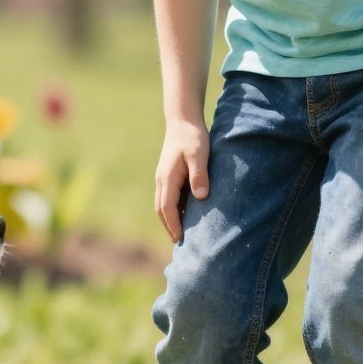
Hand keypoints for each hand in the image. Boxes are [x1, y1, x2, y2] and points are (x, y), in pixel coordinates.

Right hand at [154, 118, 209, 243]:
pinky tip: (184, 215)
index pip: (166, 207)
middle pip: (161, 209)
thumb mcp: (199, 154)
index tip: (180, 238)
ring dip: (169, 219)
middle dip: (169, 226)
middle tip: (180, 243)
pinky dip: (173, 210)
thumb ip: (200, 174)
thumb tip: (201, 197)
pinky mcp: (169, 175)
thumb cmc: (193, 137)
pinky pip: (168, 197)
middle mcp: (162, 180)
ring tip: (181, 234)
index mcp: (168, 177)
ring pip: (163, 204)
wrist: (183, 121)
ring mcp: (164, 177)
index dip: (173, 224)